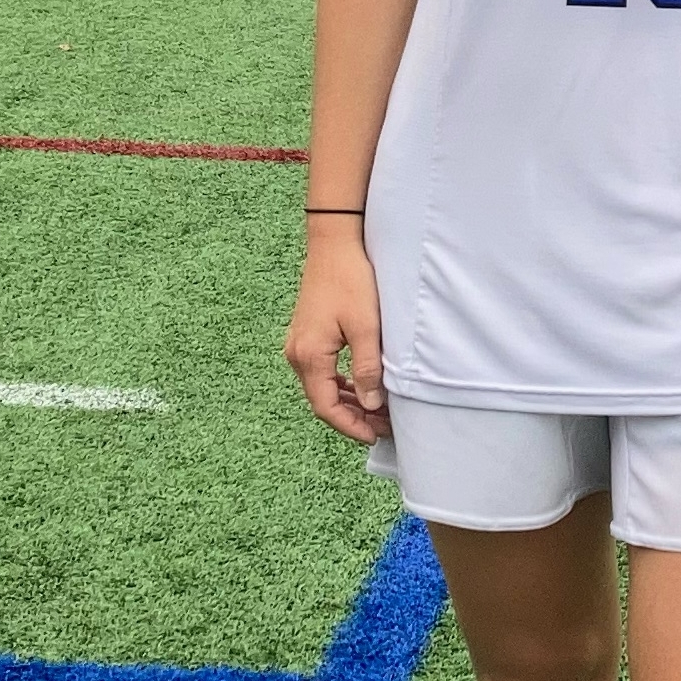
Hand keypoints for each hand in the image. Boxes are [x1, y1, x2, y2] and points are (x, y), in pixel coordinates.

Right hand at [284, 225, 391, 443]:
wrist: (334, 244)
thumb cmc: (351, 281)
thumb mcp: (366, 327)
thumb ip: (368, 368)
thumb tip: (372, 405)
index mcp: (309, 356)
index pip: (326, 407)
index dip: (350, 426)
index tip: (374, 436)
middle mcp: (297, 354)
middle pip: (322, 400)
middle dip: (352, 417)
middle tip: (383, 427)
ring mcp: (299, 345)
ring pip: (322, 387)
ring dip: (348, 402)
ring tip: (377, 412)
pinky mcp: (307, 336)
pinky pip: (322, 371)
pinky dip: (341, 384)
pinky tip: (362, 387)